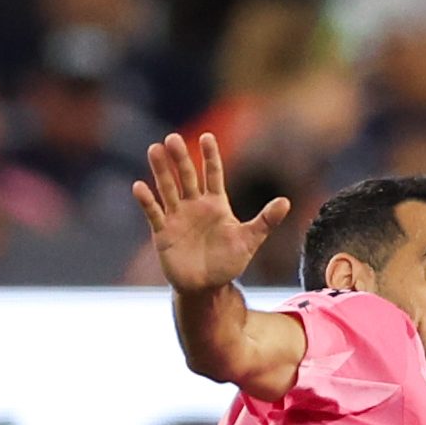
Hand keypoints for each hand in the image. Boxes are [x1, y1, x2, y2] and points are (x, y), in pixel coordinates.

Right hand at [132, 132, 291, 295]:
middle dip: (181, 158)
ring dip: (161, 170)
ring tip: (154, 149)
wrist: (207, 287)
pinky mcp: (163, 232)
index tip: (208, 137)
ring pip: (168, 188)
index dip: (210, 156)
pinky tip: (139, 186)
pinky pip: (154, 213)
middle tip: (173, 137)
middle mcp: (195, 205)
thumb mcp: (250, 240)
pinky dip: (147, 200)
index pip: (213, 174)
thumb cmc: (228, 262)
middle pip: (187, 176)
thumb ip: (266, 220)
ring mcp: (178, 217)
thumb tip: (286, 201)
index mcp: (216, 204)